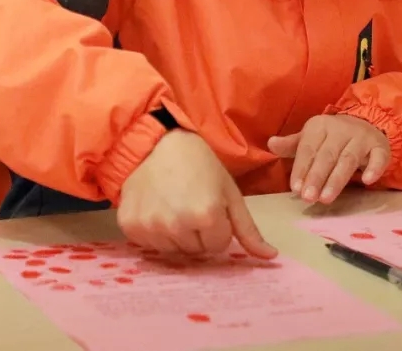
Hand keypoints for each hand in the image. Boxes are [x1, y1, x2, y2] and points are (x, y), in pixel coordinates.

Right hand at [118, 129, 277, 258]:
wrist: (155, 143)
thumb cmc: (198, 164)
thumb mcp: (228, 191)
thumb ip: (248, 229)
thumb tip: (271, 257)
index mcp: (206, 215)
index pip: (218, 246)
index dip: (217, 227)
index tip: (210, 206)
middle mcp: (176, 225)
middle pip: (195, 251)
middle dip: (198, 234)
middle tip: (191, 204)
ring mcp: (150, 228)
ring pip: (172, 251)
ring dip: (176, 235)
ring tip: (172, 206)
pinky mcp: (130, 227)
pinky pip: (149, 245)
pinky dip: (154, 232)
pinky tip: (155, 209)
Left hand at [267, 115, 390, 203]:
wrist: (366, 124)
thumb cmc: (331, 138)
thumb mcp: (310, 138)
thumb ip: (292, 145)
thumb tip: (271, 143)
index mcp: (320, 126)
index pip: (308, 148)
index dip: (301, 168)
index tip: (295, 188)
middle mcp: (341, 130)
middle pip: (327, 155)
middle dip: (316, 177)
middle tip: (308, 198)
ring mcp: (361, 138)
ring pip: (348, 160)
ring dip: (337, 179)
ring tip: (326, 198)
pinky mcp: (380, 147)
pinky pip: (378, 157)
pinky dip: (374, 168)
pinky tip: (367, 181)